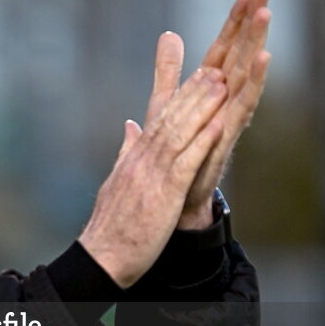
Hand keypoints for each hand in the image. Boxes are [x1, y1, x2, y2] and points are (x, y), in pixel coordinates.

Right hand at [78, 66, 227, 287]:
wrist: (102, 255)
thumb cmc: (111, 227)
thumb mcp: (116, 183)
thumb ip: (126, 152)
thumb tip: (130, 127)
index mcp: (133, 159)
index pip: (159, 121)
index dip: (181, 97)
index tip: (199, 76)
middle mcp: (141, 162)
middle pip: (171, 120)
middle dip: (195, 93)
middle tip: (216, 69)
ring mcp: (152, 177)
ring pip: (180, 134)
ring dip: (203, 108)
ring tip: (222, 86)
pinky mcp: (164, 195)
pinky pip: (186, 164)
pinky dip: (202, 143)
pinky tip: (218, 126)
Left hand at [154, 0, 272, 228]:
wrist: (177, 193)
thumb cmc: (175, 149)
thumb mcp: (166, 102)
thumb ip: (168, 70)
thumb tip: (169, 35)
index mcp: (209, 88)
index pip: (225, 47)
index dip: (235, 21)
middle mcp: (224, 98)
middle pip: (241, 53)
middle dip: (252, 23)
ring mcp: (229, 114)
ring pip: (246, 72)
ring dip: (257, 43)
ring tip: (266, 15)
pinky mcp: (228, 133)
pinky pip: (244, 103)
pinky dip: (255, 81)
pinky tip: (264, 60)